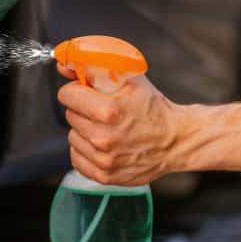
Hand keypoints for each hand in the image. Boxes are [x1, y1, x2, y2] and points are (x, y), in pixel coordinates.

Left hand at [57, 76, 183, 185]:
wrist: (176, 140)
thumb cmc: (154, 109)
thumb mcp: (130, 79)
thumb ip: (94, 69)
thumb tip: (64, 66)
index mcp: (108, 110)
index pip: (67, 95)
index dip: (76, 90)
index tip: (84, 92)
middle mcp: (103, 137)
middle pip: (70, 115)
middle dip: (83, 110)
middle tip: (103, 111)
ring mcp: (103, 159)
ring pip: (73, 137)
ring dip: (85, 131)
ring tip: (107, 128)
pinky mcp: (104, 175)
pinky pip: (77, 159)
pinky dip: (86, 151)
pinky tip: (103, 144)